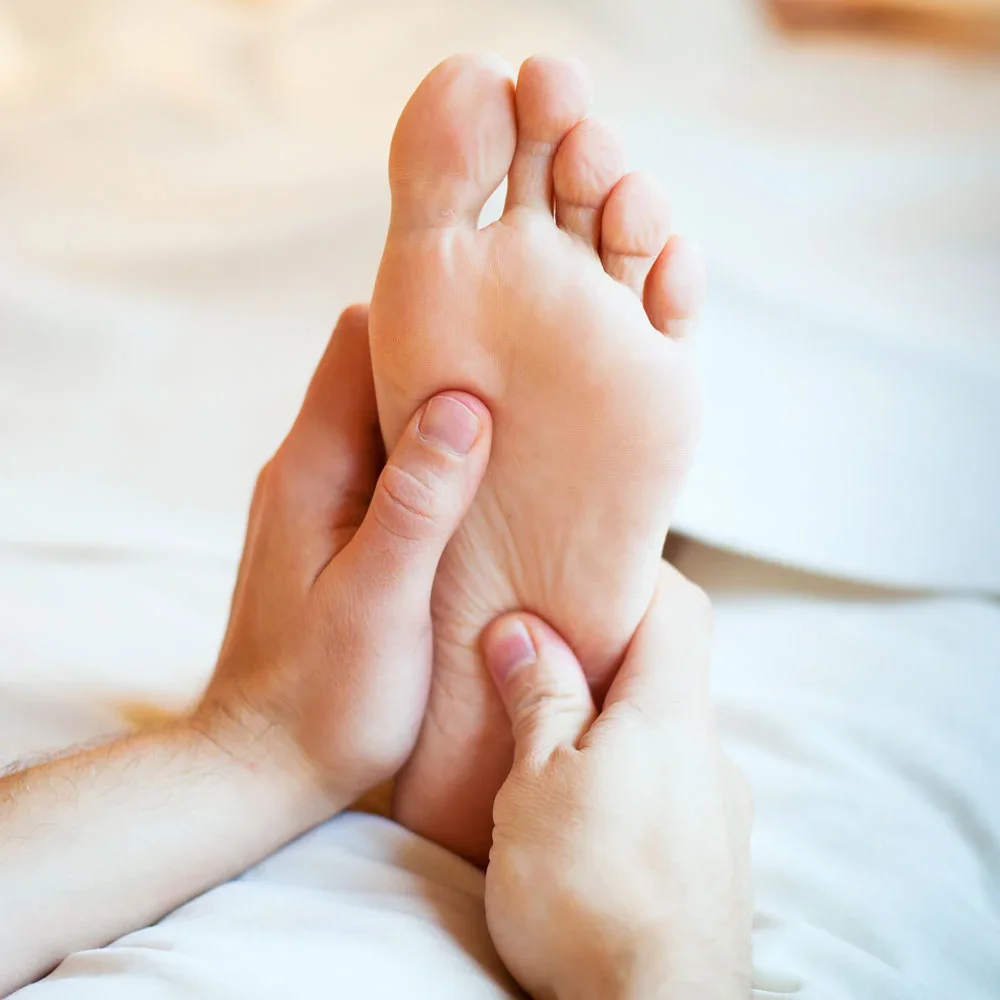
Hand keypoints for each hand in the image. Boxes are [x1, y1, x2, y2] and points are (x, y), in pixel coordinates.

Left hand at [194, 303, 492, 808]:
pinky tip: (481, 493)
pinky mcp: (336, 532)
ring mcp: (319, 500)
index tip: (493, 323)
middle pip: (374, 370)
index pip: (357, 340)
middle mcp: (307, 468)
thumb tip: (463, 405)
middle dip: (444, 362)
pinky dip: (434, 464)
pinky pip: (388, 468)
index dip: (421, 318)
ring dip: (443, 418)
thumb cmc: (323, 699)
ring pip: (384, 419)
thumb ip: (416, 503)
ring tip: (517, 430)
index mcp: (310, 468)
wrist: (263, 764)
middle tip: (523, 376)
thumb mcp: (378, 602)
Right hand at [481, 561, 752, 999]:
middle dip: (604, 649)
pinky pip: (668, 783)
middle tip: (536, 650)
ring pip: (663, 730)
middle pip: (667, 665)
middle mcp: (707, 754)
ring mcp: (714, 808)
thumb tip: (525, 629)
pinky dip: (626, 769)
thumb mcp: (539, 786)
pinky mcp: (707, 857)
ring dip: (611, 718)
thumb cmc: (589, 898)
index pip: (678, 604)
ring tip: (543, 735)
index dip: (633, 572)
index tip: (579, 566)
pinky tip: (580, 806)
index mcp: (671, 715)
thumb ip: (539, 698)